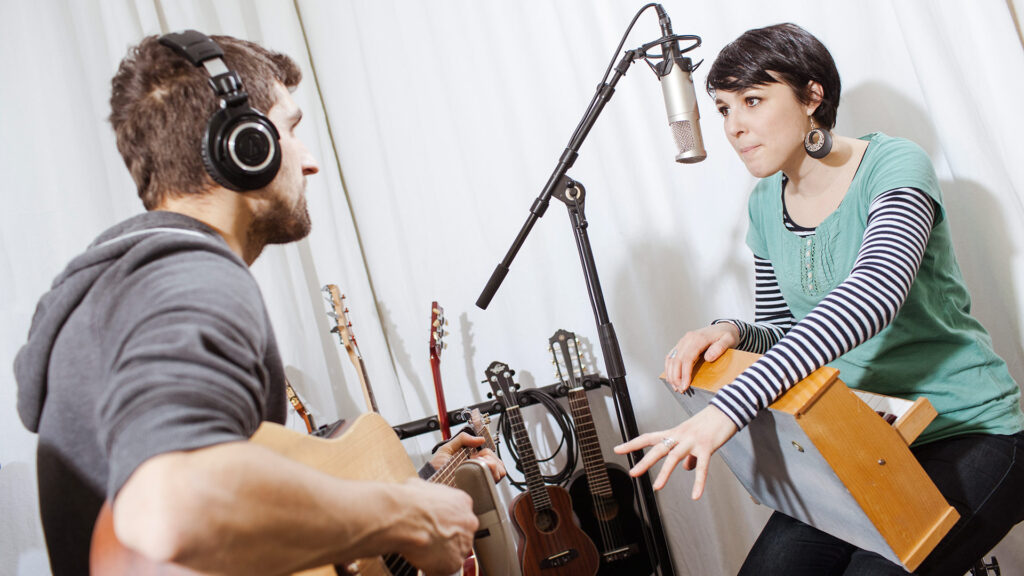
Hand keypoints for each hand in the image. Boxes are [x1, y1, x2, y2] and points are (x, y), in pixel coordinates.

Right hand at [399, 479, 478, 574]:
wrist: (404, 518)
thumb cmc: (409, 501)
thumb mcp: (420, 485)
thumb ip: (429, 493)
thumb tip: (418, 491)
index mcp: (462, 502)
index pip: (458, 514)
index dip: (444, 520)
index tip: (434, 523)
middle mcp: (468, 523)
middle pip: (459, 533)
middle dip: (445, 536)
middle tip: (428, 535)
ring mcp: (463, 544)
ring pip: (453, 551)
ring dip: (440, 551)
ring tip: (422, 546)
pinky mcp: (454, 563)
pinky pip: (444, 567)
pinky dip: (434, 566)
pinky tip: (421, 556)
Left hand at [430, 431, 506, 482]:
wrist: (432, 480)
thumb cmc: (437, 467)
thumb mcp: (448, 448)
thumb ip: (462, 439)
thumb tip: (480, 439)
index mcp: (473, 460)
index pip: (491, 455)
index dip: (487, 452)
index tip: (477, 453)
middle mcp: (479, 470)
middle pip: (498, 462)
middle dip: (489, 458)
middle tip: (475, 459)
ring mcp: (481, 480)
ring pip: (500, 471)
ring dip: (490, 465)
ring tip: (476, 466)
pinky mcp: (480, 489)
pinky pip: (494, 481)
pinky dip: (489, 474)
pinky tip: (477, 473)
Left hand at [613, 406, 737, 498]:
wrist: (727, 409)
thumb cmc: (710, 423)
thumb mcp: (694, 437)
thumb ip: (689, 455)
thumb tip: (687, 468)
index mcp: (675, 432)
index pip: (649, 437)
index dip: (632, 444)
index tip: (617, 449)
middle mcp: (680, 435)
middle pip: (658, 448)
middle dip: (644, 461)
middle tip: (632, 472)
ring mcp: (693, 440)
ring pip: (675, 457)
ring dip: (665, 473)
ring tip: (656, 487)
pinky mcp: (707, 446)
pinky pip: (702, 467)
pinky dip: (698, 482)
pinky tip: (695, 495)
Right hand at [664, 323, 739, 392]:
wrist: (723, 327)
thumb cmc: (726, 335)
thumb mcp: (729, 340)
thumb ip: (720, 348)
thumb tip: (708, 358)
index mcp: (698, 338)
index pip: (687, 358)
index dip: (684, 374)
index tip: (685, 386)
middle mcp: (687, 339)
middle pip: (676, 360)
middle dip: (676, 377)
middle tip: (680, 390)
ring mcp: (683, 341)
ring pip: (671, 358)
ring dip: (671, 374)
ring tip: (676, 387)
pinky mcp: (681, 344)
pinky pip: (671, 356)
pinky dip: (669, 368)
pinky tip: (672, 377)